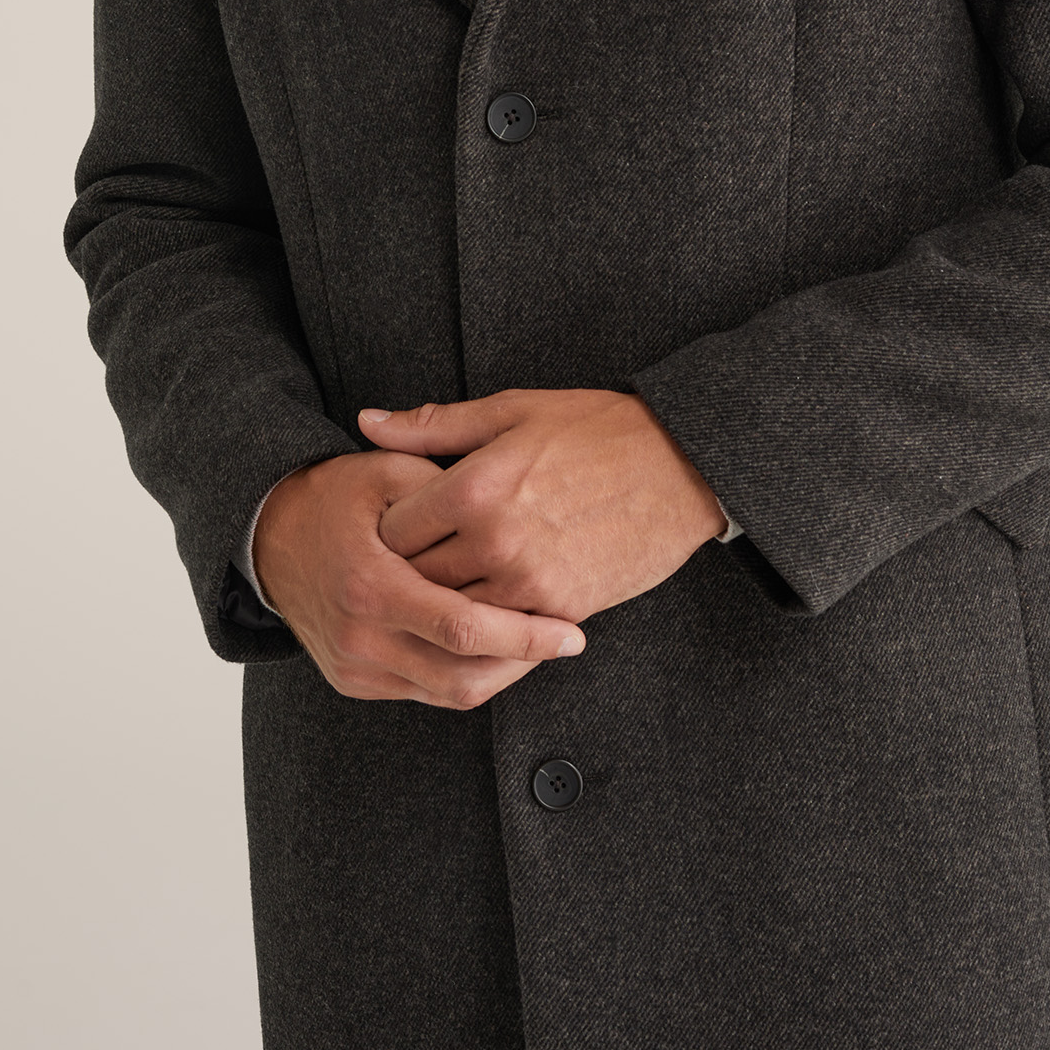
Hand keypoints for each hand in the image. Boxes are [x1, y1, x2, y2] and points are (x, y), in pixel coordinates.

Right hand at [251, 450, 586, 708]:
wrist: (269, 535)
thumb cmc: (336, 497)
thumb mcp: (386, 474)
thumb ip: (444, 491)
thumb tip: (510, 508)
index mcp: (371, 584)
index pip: (462, 627)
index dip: (524, 636)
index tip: (569, 631)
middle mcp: (360, 636)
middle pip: (462, 674)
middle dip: (523, 662)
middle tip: (567, 641)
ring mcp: (355, 665)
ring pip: (447, 693)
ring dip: (499, 674)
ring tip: (537, 643)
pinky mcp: (354, 681)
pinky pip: (424, 693)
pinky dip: (465, 675)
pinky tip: (495, 649)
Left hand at [358, 390, 726, 626]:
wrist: (681, 467)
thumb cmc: (596, 429)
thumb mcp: (512, 412)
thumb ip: (434, 425)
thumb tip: (368, 422)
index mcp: (475, 486)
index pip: (392, 531)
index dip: (385, 530)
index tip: (395, 524)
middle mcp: (495, 541)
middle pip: (415, 579)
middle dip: (405, 573)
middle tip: (410, 561)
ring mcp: (529, 582)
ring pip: (453, 615)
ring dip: (443, 605)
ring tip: (447, 583)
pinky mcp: (561, 610)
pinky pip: (501, 637)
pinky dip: (486, 627)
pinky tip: (486, 607)